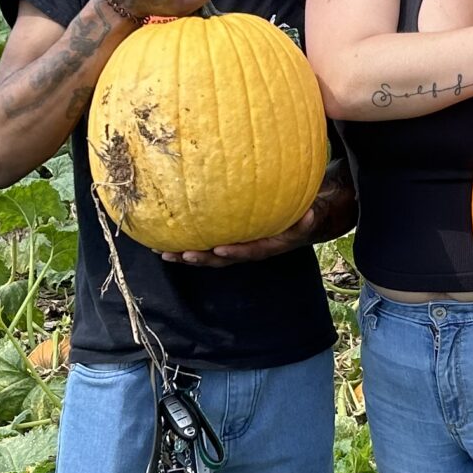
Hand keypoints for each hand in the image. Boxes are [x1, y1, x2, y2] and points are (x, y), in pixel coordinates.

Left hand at [165, 200, 323, 266]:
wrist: (300, 223)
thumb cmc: (302, 218)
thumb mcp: (309, 218)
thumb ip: (307, 219)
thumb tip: (310, 213)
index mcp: (265, 247)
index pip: (249, 252)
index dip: (235, 252)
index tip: (219, 250)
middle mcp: (248, 250)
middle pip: (221, 259)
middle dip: (201, 258)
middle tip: (182, 255)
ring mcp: (235, 247)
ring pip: (209, 255)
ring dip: (186, 255)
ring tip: (162, 252)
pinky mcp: (227, 240)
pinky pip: (206, 243)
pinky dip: (186, 243)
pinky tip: (164, 237)